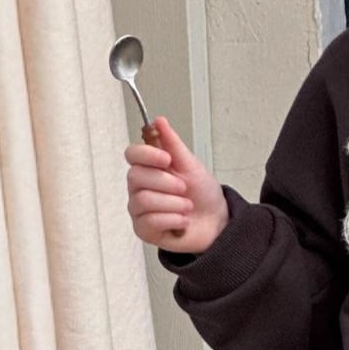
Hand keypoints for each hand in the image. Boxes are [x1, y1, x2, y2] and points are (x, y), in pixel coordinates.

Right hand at [124, 116, 228, 253]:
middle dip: (167, 183)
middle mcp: (139, 188)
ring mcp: (139, 209)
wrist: (216, 221)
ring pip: (143, 200)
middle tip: (185, 188)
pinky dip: (174, 219)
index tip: (167, 159)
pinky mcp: (143, 230)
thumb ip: (173, 144)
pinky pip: (150, 221)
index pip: (132, 154)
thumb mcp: (191, 165)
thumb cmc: (203, 193)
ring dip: (174, 203)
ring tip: (187, 206)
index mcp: (149, 168)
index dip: (147, 155)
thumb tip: (159, 120)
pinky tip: (183, 221)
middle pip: (135, 177)